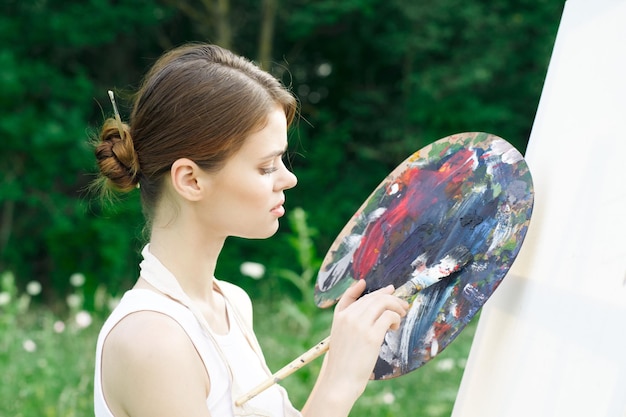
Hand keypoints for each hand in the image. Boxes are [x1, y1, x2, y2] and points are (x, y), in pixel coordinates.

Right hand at [325, 280, 409, 398]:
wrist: (340, 380)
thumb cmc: (342, 364)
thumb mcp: (341, 339)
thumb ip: (350, 325)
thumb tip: (370, 316)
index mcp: (339, 317)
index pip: (352, 295)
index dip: (367, 289)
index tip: (384, 288)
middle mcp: (349, 317)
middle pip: (373, 297)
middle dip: (390, 297)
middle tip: (402, 305)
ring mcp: (360, 324)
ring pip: (383, 303)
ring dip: (396, 306)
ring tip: (402, 314)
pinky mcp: (372, 335)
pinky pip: (389, 316)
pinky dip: (395, 318)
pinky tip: (394, 327)